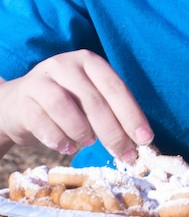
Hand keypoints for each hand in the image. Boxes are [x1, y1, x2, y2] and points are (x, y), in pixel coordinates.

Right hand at [0, 50, 153, 160]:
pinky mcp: (23, 98)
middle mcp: (66, 65)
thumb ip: (111, 111)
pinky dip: (57, 138)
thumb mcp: (89, 98)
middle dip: (113, 132)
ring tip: (88, 143)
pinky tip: (67, 147)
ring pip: (64, 106)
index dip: (132, 115)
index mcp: (90, 62)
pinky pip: (41, 120)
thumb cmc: (64, 103)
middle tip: (125, 155)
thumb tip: (137, 141)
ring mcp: (41, 79)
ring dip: (81, 130)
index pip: (115, 88)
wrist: (16, 104)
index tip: (145, 140)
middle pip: (94, 100)